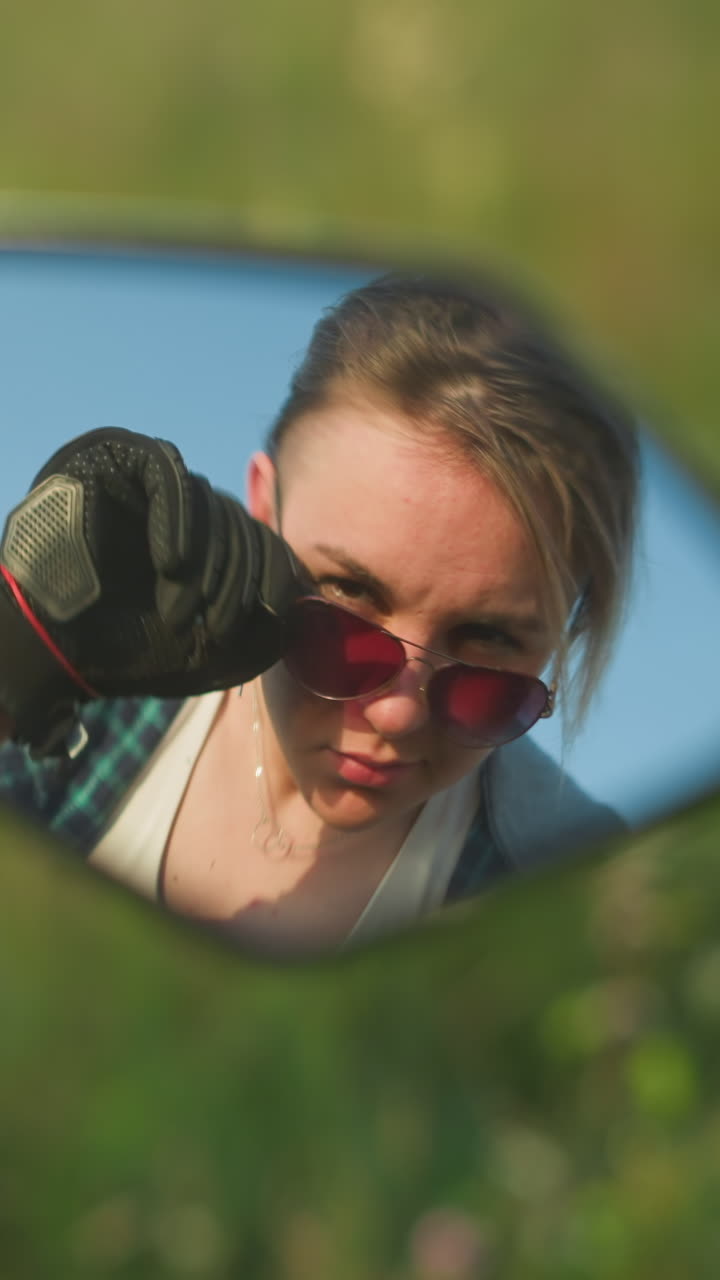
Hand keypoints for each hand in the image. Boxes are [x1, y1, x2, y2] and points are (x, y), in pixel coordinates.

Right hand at [0, 427, 301, 752]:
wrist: (55, 651)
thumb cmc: (129, 650)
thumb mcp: (216, 649)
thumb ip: (265, 626)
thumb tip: (304, 595)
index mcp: (203, 538)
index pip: (259, 538)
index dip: (274, 572)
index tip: (276, 610)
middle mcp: (177, 501)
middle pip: (240, 522)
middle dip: (237, 580)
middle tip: (215, 628)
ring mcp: (144, 474)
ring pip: (209, 501)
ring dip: (206, 565)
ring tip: (181, 612)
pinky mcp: (112, 455)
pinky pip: (167, 473)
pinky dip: (178, 518)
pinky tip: (172, 563)